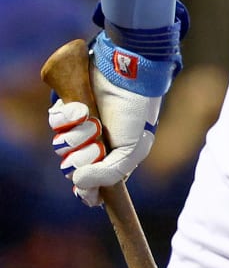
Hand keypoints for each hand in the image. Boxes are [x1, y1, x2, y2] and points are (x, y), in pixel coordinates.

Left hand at [48, 33, 172, 205]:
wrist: (129, 75)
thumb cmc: (136, 111)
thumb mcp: (133, 148)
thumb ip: (109, 173)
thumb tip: (78, 182)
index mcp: (111, 157)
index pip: (91, 185)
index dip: (86, 192)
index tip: (85, 192)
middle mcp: (92, 145)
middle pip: (70, 168)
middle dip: (83, 157)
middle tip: (97, 144)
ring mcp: (78, 128)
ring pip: (60, 147)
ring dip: (76, 136)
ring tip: (93, 122)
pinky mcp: (67, 110)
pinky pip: (54, 123)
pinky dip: (67, 118)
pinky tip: (82, 109)